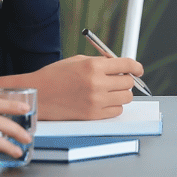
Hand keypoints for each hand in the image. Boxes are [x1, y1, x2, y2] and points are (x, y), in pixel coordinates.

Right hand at [0, 55, 141, 120]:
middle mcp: (97, 83)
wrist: (38, 94)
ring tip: (110, 91)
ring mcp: (95, 101)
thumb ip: (101, 62)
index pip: (127, 64)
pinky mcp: (92, 115)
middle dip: (126, 80)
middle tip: (118, 80)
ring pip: (126, 98)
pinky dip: (114, 106)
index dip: (136, 67)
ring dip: (121, 94)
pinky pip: (116, 111)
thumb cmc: (55, 76)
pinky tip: (104, 101)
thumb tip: (121, 66)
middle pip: (128, 82)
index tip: (138, 70)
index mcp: (93, 66)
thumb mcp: (78, 60)